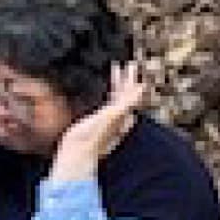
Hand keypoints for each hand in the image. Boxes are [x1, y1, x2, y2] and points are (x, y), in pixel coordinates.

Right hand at [49, 62, 146, 181]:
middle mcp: (119, 118)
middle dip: (125, 79)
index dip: (131, 78)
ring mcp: (109, 121)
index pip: (131, 92)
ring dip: (116, 84)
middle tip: (124, 65)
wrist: (77, 154)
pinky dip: (107, 94)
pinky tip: (104, 92)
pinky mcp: (97, 124)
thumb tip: (142, 87)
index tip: (129, 65)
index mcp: (124, 115)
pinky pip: (107, 104)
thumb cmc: (94, 137)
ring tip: (114, 72)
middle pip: (125, 94)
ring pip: (117, 98)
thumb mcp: (112, 116)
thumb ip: (127, 101)